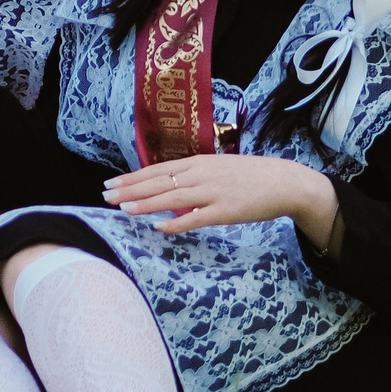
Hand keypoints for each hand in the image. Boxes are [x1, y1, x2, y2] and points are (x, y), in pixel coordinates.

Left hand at [102, 153, 337, 244]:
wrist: (285, 182)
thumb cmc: (250, 176)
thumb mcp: (218, 168)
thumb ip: (193, 177)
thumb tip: (169, 189)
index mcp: (198, 163)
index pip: (157, 170)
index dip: (132, 178)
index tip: (110, 184)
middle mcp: (202, 175)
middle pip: (159, 182)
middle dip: (131, 189)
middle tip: (105, 196)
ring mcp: (213, 193)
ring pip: (173, 198)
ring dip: (146, 204)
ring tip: (124, 209)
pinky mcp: (226, 211)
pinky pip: (197, 218)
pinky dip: (177, 223)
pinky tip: (159, 227)